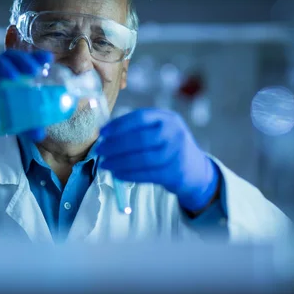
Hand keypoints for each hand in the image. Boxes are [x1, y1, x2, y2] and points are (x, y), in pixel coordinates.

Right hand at [0, 49, 52, 141]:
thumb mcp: (8, 121)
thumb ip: (25, 125)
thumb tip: (41, 134)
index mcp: (3, 75)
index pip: (20, 61)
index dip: (33, 57)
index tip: (48, 58)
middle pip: (6, 57)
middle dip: (21, 60)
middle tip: (34, 71)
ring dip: (4, 67)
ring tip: (15, 78)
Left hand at [95, 108, 219, 211]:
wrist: (195, 169)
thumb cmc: (168, 146)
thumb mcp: (160, 130)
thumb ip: (138, 129)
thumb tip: (104, 134)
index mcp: (168, 118)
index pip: (140, 118)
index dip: (118, 125)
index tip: (101, 132)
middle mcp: (174, 133)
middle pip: (140, 139)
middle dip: (115, 145)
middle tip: (99, 150)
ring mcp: (176, 153)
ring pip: (142, 159)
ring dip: (119, 162)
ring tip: (105, 164)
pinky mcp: (175, 172)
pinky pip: (147, 174)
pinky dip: (128, 175)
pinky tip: (116, 174)